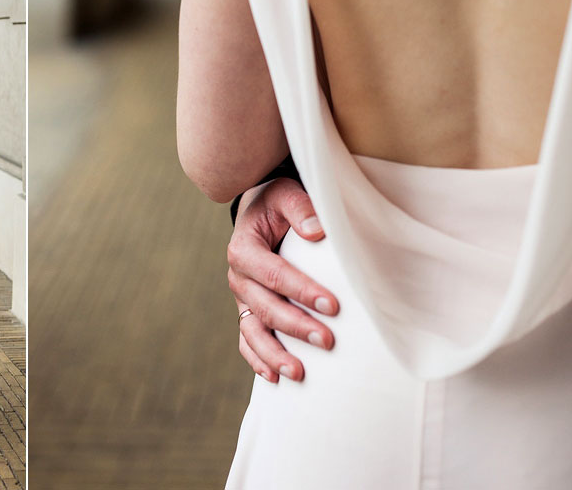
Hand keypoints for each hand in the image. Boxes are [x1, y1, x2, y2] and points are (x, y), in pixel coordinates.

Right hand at [228, 177, 338, 382]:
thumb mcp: (285, 194)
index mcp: (244, 248)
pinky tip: (276, 378)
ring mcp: (241, 298)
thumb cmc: (277, 204)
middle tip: (328, 341)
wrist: (261, 214)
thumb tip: (317, 232)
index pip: (273, 273)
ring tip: (298, 373)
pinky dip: (258, 360)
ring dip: (274, 354)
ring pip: (252, 330)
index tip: (333, 305)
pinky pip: (246, 340)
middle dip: (295, 326)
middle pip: (264, 307)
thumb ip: (300, 207)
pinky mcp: (247, 311)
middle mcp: (238, 277)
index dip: (301, 290)